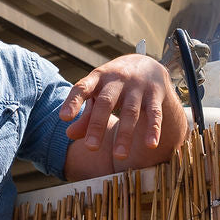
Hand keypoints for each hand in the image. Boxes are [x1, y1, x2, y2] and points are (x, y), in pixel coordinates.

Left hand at [60, 54, 186, 166]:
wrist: (147, 63)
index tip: (63, 117)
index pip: (82, 87)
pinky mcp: (155, 94)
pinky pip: (155, 113)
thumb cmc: (114, 85)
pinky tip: (150, 145)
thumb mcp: (97, 94)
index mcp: (98, 77)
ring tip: (119, 156)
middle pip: (106, 102)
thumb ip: (85, 115)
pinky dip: (153, 129)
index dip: (73, 101)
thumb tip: (69, 134)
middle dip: (97, 125)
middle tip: (91, 148)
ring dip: (125, 134)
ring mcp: (138, 86)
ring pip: (130, 111)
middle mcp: (117, 80)